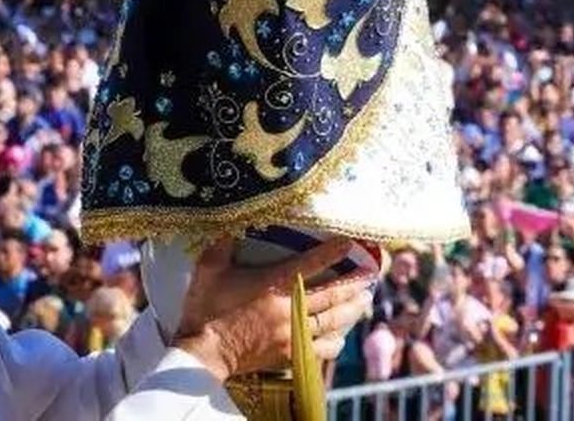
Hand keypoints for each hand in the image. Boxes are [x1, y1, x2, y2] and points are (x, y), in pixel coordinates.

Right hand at [171, 238, 376, 383]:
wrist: (202, 354)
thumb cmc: (205, 309)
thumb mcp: (209, 268)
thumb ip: (223, 242)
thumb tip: (234, 218)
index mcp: (273, 285)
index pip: (311, 264)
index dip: (333, 252)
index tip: (350, 243)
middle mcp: (289, 310)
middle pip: (332, 296)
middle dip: (354, 284)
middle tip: (371, 275)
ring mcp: (291, 335)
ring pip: (332, 322)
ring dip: (351, 311)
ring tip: (364, 301)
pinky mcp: (288, 356)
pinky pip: (320, 350)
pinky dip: (334, 342)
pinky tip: (340, 337)